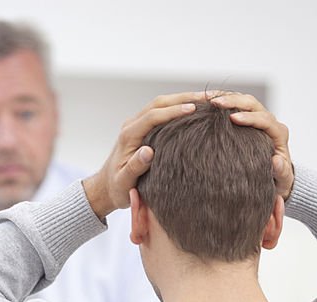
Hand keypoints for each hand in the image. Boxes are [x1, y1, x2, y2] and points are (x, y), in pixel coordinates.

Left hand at [83, 93, 213, 216]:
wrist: (106, 187)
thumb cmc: (117, 188)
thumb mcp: (124, 182)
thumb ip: (135, 167)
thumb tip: (148, 152)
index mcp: (128, 136)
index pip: (153, 116)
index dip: (173, 111)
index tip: (194, 109)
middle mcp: (132, 125)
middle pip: (159, 103)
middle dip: (184, 98)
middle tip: (209, 98)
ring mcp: (137, 124)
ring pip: (161, 104)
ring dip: (183, 98)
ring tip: (207, 99)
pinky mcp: (143, 128)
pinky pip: (162, 111)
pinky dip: (178, 106)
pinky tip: (196, 108)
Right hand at [208, 91, 293, 199]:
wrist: (274, 177)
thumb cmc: (278, 180)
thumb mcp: (282, 180)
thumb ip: (282, 172)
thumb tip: (276, 161)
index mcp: (279, 134)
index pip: (265, 120)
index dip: (250, 118)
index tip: (234, 118)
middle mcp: (270, 123)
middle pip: (253, 104)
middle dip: (235, 101)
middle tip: (216, 103)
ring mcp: (259, 119)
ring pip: (245, 101)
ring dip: (228, 98)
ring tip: (210, 100)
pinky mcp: (249, 119)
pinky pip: (238, 106)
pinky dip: (225, 101)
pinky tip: (210, 103)